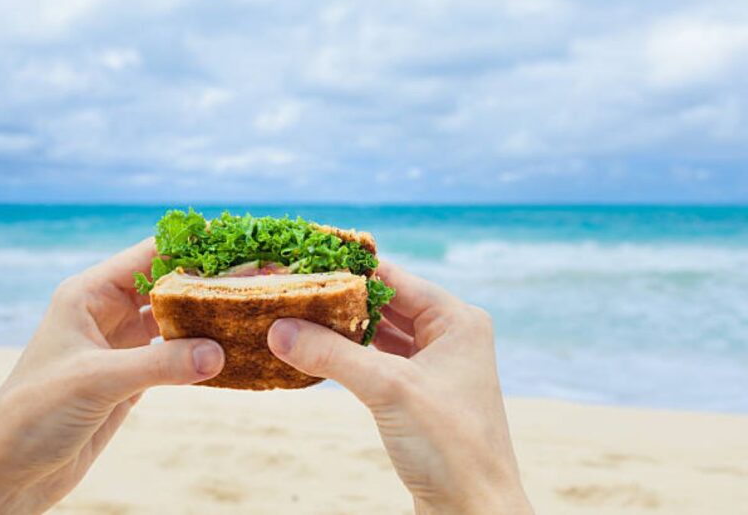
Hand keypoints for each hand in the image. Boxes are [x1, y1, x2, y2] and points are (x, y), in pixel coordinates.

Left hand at [0, 239, 224, 513]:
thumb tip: (219, 352)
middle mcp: (108, 314)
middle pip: (168, 285)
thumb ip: (159, 364)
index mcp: (89, 295)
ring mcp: (122, 345)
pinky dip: (201, 353)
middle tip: (255, 281)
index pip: (148, 256)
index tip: (236, 246)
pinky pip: (176, 355)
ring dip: (207, 318)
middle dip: (207, 282)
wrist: (11, 472)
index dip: (190, 249)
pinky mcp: (134, 377)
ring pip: (175, 319)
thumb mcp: (96, 381)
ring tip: (249, 313)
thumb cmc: (33, 415)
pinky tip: (229, 351)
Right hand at [268, 260, 533, 514]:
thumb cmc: (450, 446)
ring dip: (345, 330)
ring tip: (300, 318)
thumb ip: (332, 355)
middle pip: (387, 304)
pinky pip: (381, 361)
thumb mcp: (388, 389)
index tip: (306, 262)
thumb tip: (279, 328)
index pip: (395, 278)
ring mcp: (437, 365)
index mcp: (457, 319)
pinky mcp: (422, 393)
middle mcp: (450, 335)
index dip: (349, 270)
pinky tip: (322, 353)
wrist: (473, 511)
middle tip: (294, 291)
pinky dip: (353, 357)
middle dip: (342, 302)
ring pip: (382, 334)